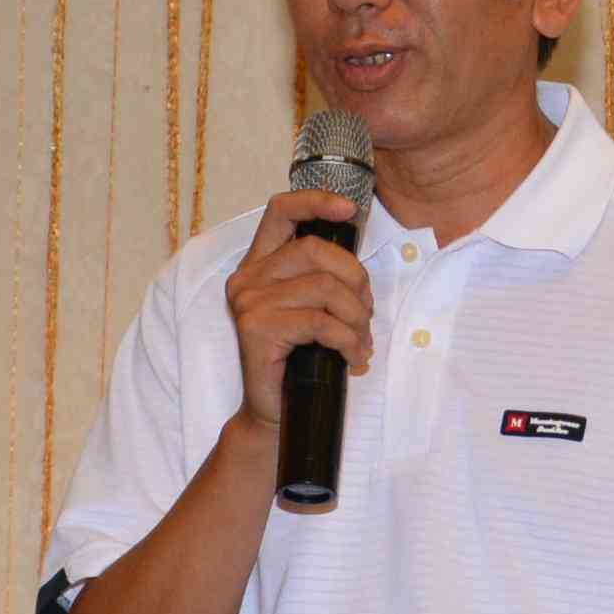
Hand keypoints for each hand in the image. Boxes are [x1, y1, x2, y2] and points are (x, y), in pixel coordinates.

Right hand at [222, 189, 368, 430]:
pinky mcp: (256, 329)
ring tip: (361, 341)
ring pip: (324, 288)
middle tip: (366, 312)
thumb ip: (322, 275)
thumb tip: (359, 258)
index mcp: (260, 263)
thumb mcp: (312, 307)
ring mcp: (248, 302)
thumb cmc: (300, 358)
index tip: (349, 210)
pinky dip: (347, 340)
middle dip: (355, 279)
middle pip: (315, 249)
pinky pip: (320, 322)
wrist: (274, 411)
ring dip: (356, 317)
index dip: (316, 202)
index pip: (281, 211)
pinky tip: (353, 356)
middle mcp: (248, 278)